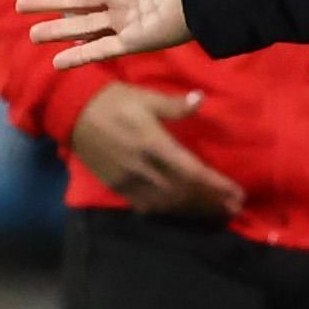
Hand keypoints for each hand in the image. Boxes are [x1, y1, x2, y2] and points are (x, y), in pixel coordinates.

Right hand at [20, 0, 193, 68]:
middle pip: (76, 0)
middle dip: (48, 4)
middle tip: (20, 7)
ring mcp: (128, 19)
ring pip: (83, 26)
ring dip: (57, 31)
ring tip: (31, 36)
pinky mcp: (136, 41)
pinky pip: (101, 49)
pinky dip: (79, 56)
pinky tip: (57, 62)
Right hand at [70, 85, 245, 219]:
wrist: (72, 112)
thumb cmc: (113, 100)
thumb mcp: (145, 96)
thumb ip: (174, 105)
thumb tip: (200, 99)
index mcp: (153, 143)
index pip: (192, 172)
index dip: (216, 186)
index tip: (237, 194)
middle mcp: (143, 167)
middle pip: (184, 193)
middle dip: (210, 202)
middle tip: (233, 208)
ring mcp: (128, 181)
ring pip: (167, 204)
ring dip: (192, 210)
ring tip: (214, 212)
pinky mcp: (117, 187)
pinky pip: (147, 206)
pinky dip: (168, 211)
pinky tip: (181, 211)